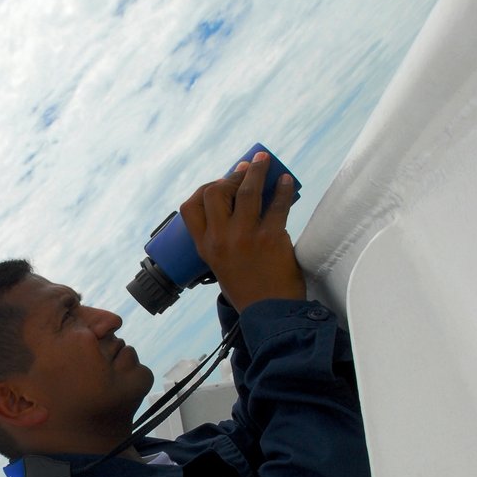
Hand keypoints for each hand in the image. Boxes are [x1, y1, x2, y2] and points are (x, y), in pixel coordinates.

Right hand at [179, 152, 304, 311]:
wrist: (270, 314)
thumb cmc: (248, 290)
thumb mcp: (221, 267)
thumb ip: (222, 243)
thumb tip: (237, 209)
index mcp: (205, 247)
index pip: (190, 208)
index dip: (204, 189)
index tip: (219, 183)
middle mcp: (220, 239)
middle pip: (216, 192)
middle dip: (230, 176)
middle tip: (245, 171)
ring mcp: (245, 237)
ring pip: (247, 191)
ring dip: (257, 171)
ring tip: (264, 162)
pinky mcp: (271, 238)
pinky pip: (277, 204)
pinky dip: (283, 189)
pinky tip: (286, 181)